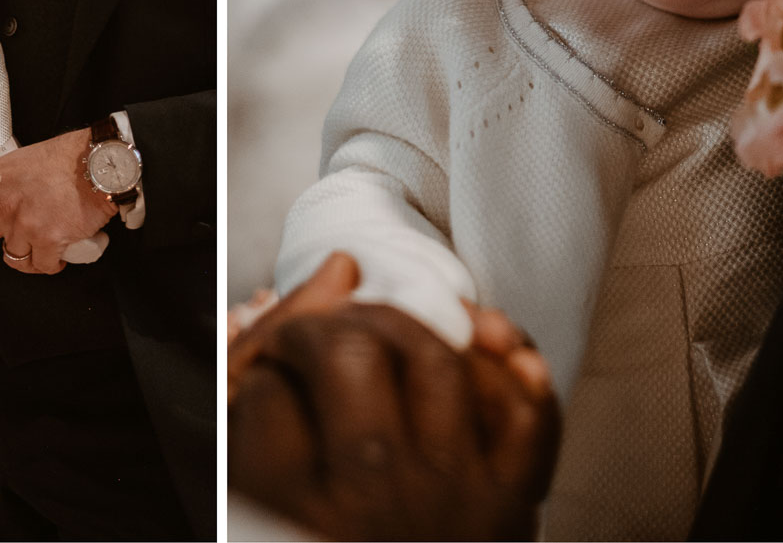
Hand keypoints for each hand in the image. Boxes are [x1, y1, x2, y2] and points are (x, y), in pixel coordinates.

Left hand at [0, 128, 113, 291]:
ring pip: (17, 258)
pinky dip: (53, 262)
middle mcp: (2, 204)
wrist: (100, 161)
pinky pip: (44, 265)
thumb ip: (4, 188)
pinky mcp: (48, 238)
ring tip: (47, 241)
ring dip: (31, 256)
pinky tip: (62, 251)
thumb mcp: (22, 164)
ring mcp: (24, 223)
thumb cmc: (67, 159)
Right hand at [228, 254, 559, 540]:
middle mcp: (373, 503)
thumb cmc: (319, 537)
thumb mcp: (256, 486)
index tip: (270, 371)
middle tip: (323, 339)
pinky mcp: (510, 504)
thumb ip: (274, 371)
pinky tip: (484, 351)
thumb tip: (339, 267)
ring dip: (411, 329)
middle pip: (348, 357)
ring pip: (436, 363)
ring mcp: (449, 500)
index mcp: (293, 511)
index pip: (264, 389)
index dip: (262, 359)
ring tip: (388, 339)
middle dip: (328, 327)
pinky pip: (526, 415)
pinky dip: (515, 372)